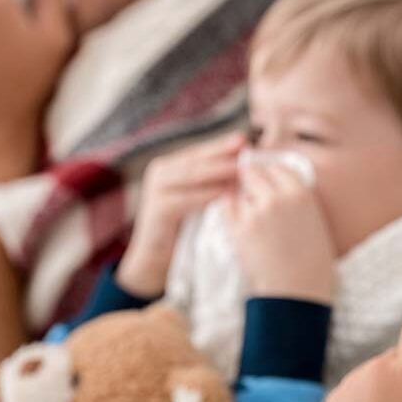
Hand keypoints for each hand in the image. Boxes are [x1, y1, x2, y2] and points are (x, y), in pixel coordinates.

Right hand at [117, 133, 244, 298]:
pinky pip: (185, 199)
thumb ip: (214, 182)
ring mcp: (156, 190)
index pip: (200, 151)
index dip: (221, 145)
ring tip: (241, 170)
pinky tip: (225, 195)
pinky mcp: (157, 210)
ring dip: (218, 172)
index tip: (245, 140)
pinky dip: (206, 196)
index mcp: (171, 167)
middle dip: (222, 154)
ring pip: (191, 175)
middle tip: (245, 150)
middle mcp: (160, 173)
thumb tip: (245, 165)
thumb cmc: (186, 228)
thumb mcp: (200, 199)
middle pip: (196, 159)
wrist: (157, 260)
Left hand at [226, 161, 335, 302]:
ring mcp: (255, 212)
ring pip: (238, 190)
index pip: (278, 166)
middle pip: (254, 172)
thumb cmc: (311, 258)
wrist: (298, 290)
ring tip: (254, 220)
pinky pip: (225, 207)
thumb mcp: (314, 218)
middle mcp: (277, 198)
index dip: (271, 175)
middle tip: (254, 197)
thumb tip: (272, 177)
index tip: (269, 183)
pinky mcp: (238, 228)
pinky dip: (229, 211)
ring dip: (241, 198)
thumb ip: (294, 195)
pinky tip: (241, 224)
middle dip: (251, 181)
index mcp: (301, 193)